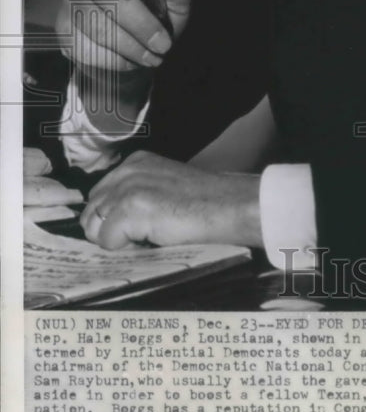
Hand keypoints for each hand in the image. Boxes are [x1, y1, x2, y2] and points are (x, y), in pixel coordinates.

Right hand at [55, 0, 191, 74]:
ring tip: (154, 55)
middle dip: (138, 23)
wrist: (146, 45)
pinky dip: (116, 60)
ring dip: (131, 47)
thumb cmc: (161, 10)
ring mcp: (70, 3)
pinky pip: (87, 50)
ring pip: (96, 26)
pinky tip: (132, 60)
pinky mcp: (65, 33)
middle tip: (163, 44)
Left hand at [80, 151, 262, 249]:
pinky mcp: (132, 208)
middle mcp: (127, 170)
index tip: (129, 228)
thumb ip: (137, 192)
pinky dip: (126, 248)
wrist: (228, 206)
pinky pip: (108, 241)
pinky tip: (151, 239)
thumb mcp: (164, 185)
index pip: (98, 196)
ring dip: (117, 240)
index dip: (110, 217)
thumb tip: (110, 220)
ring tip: (146, 236)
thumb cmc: (204, 202)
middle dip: (108, 230)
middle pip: (91, 212)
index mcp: (135, 162)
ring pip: (95, 227)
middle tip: (139, 236)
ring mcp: (128, 188)